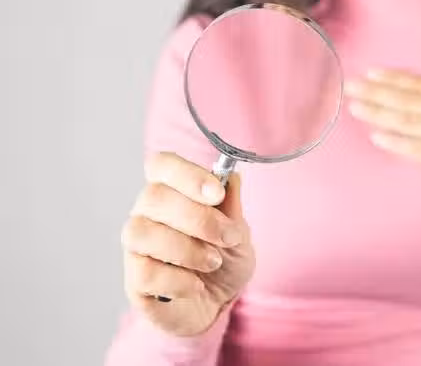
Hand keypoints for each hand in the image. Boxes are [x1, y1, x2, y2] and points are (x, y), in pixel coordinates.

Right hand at [121, 152, 254, 336]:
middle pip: (154, 197)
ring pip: (142, 233)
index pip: (161, 164)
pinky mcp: (134, 279)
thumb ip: (231, 206)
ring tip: (213, 262)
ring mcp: (136, 246)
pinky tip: (196, 286)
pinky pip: (146, 272)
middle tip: (228, 237)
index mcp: (172, 191)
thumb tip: (231, 176)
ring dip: (186, 249)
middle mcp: (147, 212)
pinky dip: (178, 280)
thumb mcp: (238, 233)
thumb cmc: (223, 260)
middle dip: (199, 218)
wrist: (217, 303)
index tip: (217, 193)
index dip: (187, 174)